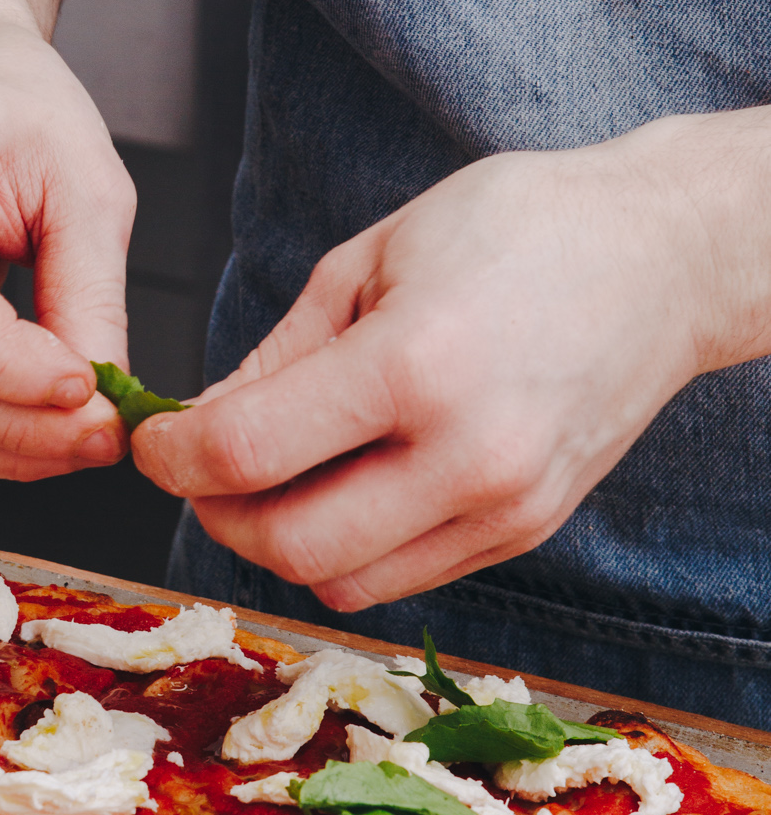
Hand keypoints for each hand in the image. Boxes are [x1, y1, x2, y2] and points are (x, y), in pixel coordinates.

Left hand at [131, 113, 770, 608]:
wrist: (664, 259)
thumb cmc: (519, 230)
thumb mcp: (370, 258)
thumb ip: (276, 356)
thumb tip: (198, 427)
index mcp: (415, 363)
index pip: (248, 453)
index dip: (172, 456)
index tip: (151, 439)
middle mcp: (467, 455)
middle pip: (288, 546)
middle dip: (215, 514)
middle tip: (196, 470)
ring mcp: (504, 508)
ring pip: (342, 584)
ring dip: (279, 544)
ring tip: (265, 481)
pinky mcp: (525, 533)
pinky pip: (402, 576)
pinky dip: (348, 549)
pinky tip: (339, 487)